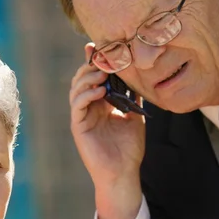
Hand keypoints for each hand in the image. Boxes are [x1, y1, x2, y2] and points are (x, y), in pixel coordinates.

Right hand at [69, 43, 145, 218]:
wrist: (123, 173)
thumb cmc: (128, 149)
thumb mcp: (134, 116)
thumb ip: (133, 97)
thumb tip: (141, 75)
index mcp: (100, 103)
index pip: (94, 76)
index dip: (95, 61)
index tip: (100, 46)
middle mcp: (89, 107)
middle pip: (83, 78)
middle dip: (91, 65)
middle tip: (103, 57)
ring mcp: (82, 117)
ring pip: (77, 89)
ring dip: (88, 78)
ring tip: (102, 73)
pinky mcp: (79, 127)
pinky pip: (77, 106)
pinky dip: (86, 95)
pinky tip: (100, 91)